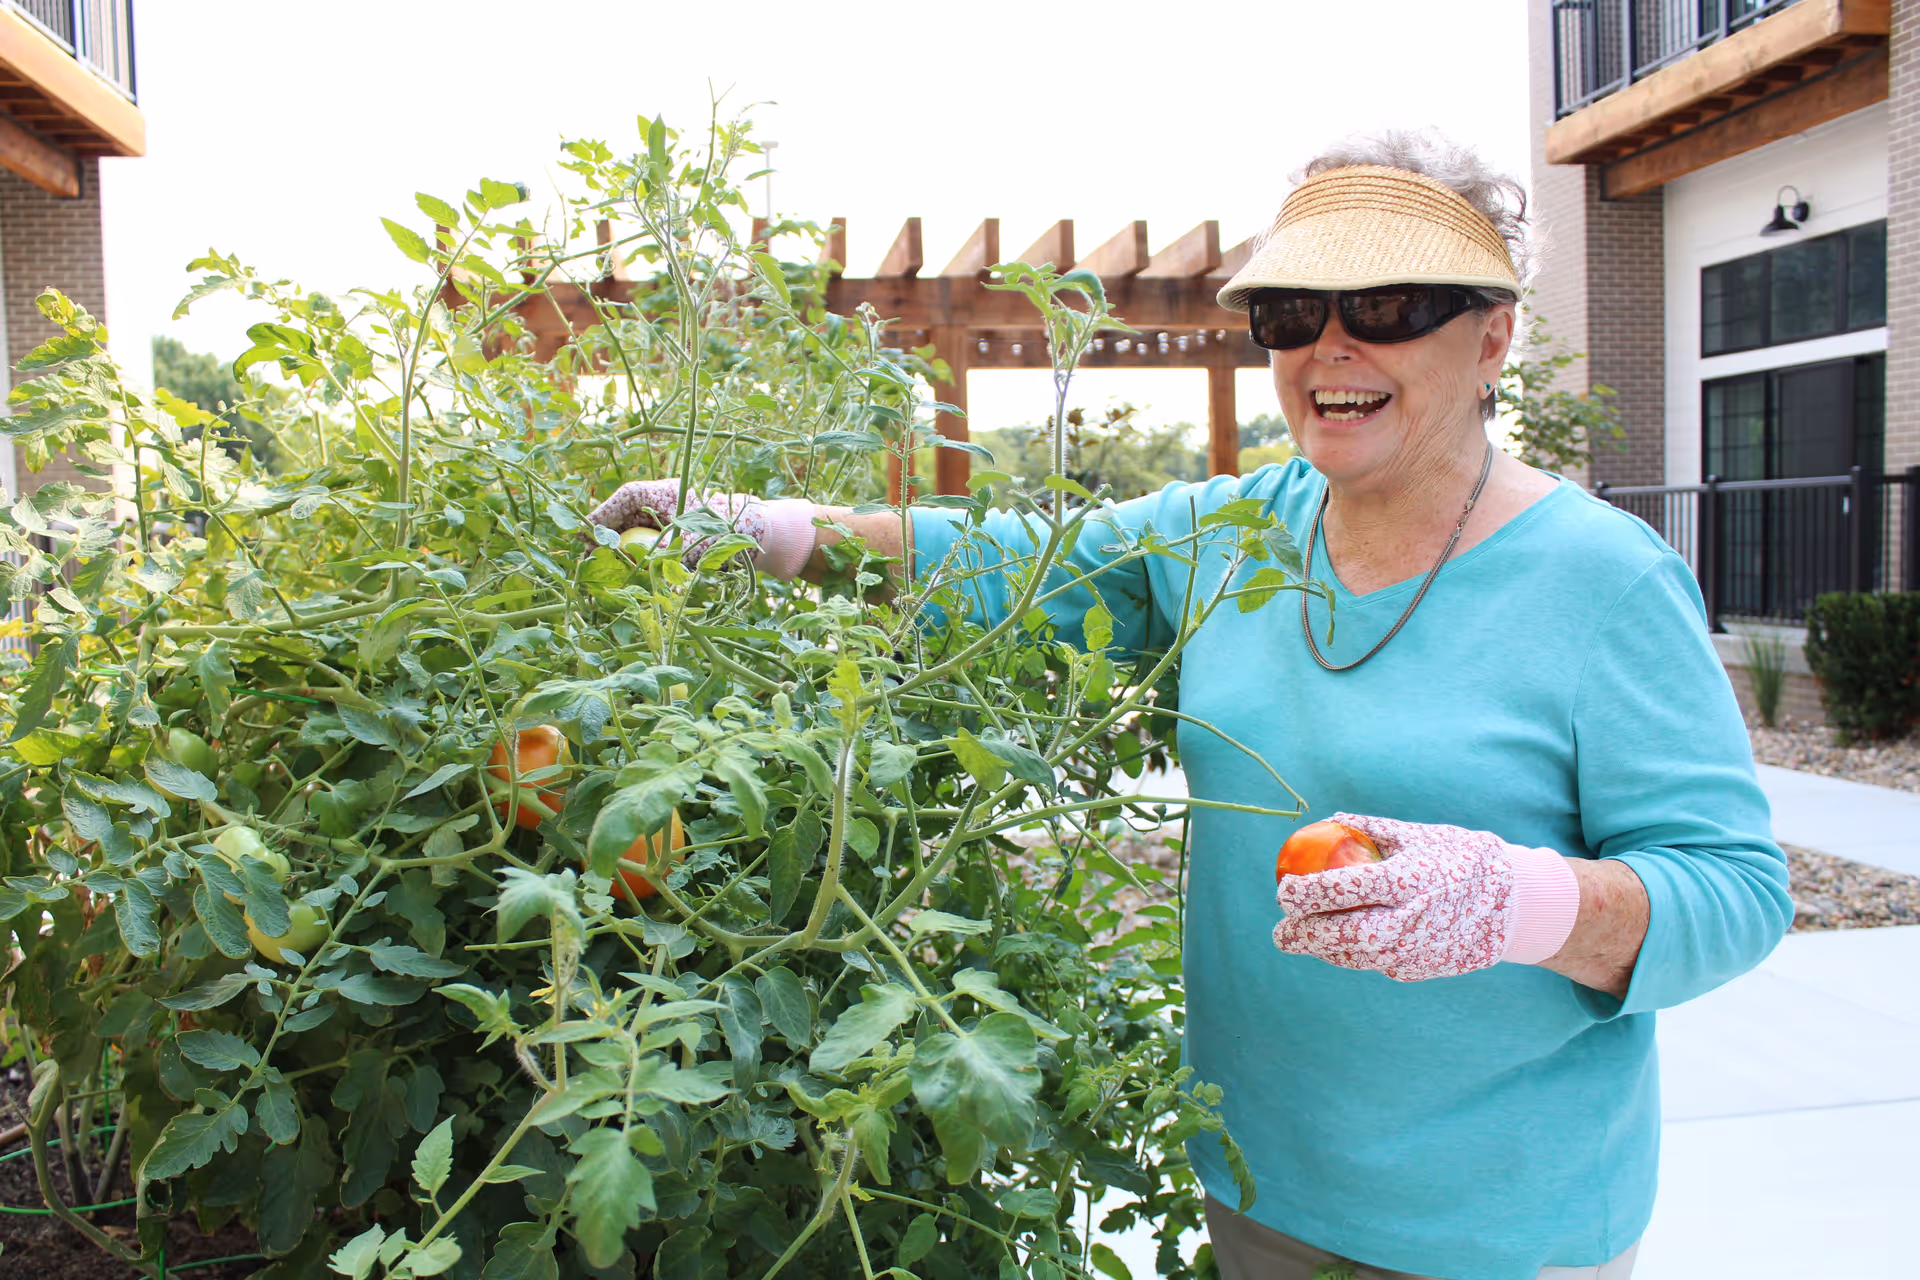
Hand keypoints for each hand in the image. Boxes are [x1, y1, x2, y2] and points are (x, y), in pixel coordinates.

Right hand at [585, 479, 816, 579]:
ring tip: (602, 572)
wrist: (761, 538)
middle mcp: (664, 504)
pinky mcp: (674, 538)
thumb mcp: (689, 544)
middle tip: (587, 560)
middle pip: (623, 516)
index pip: (624, 497)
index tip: (581, 532)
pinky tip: (626, 578)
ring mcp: (668, 520)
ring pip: (633, 534)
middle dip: (604, 538)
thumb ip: (658, 553)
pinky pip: (647, 547)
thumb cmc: (727, 534)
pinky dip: (637, 561)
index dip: (600, 514)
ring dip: (619, 553)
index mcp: (665, 492)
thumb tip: (629, 564)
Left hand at [1272, 812, 1579, 982]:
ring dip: (1326, 951)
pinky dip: (1355, 957)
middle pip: (1347, 934)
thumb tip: (1329, 820)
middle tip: (1280, 933)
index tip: (1283, 891)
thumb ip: (1372, 829)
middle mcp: (1413, 918)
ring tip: (1301, 940)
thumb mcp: (1418, 834)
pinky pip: (1381, 964)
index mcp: (1408, 880)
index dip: (1309, 892)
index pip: (1347, 888)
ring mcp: (1421, 949)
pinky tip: (1339, 947)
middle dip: (1307, 936)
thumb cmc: (1460, 856)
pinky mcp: (1426, 967)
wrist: (1517, 900)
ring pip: (1360, 957)